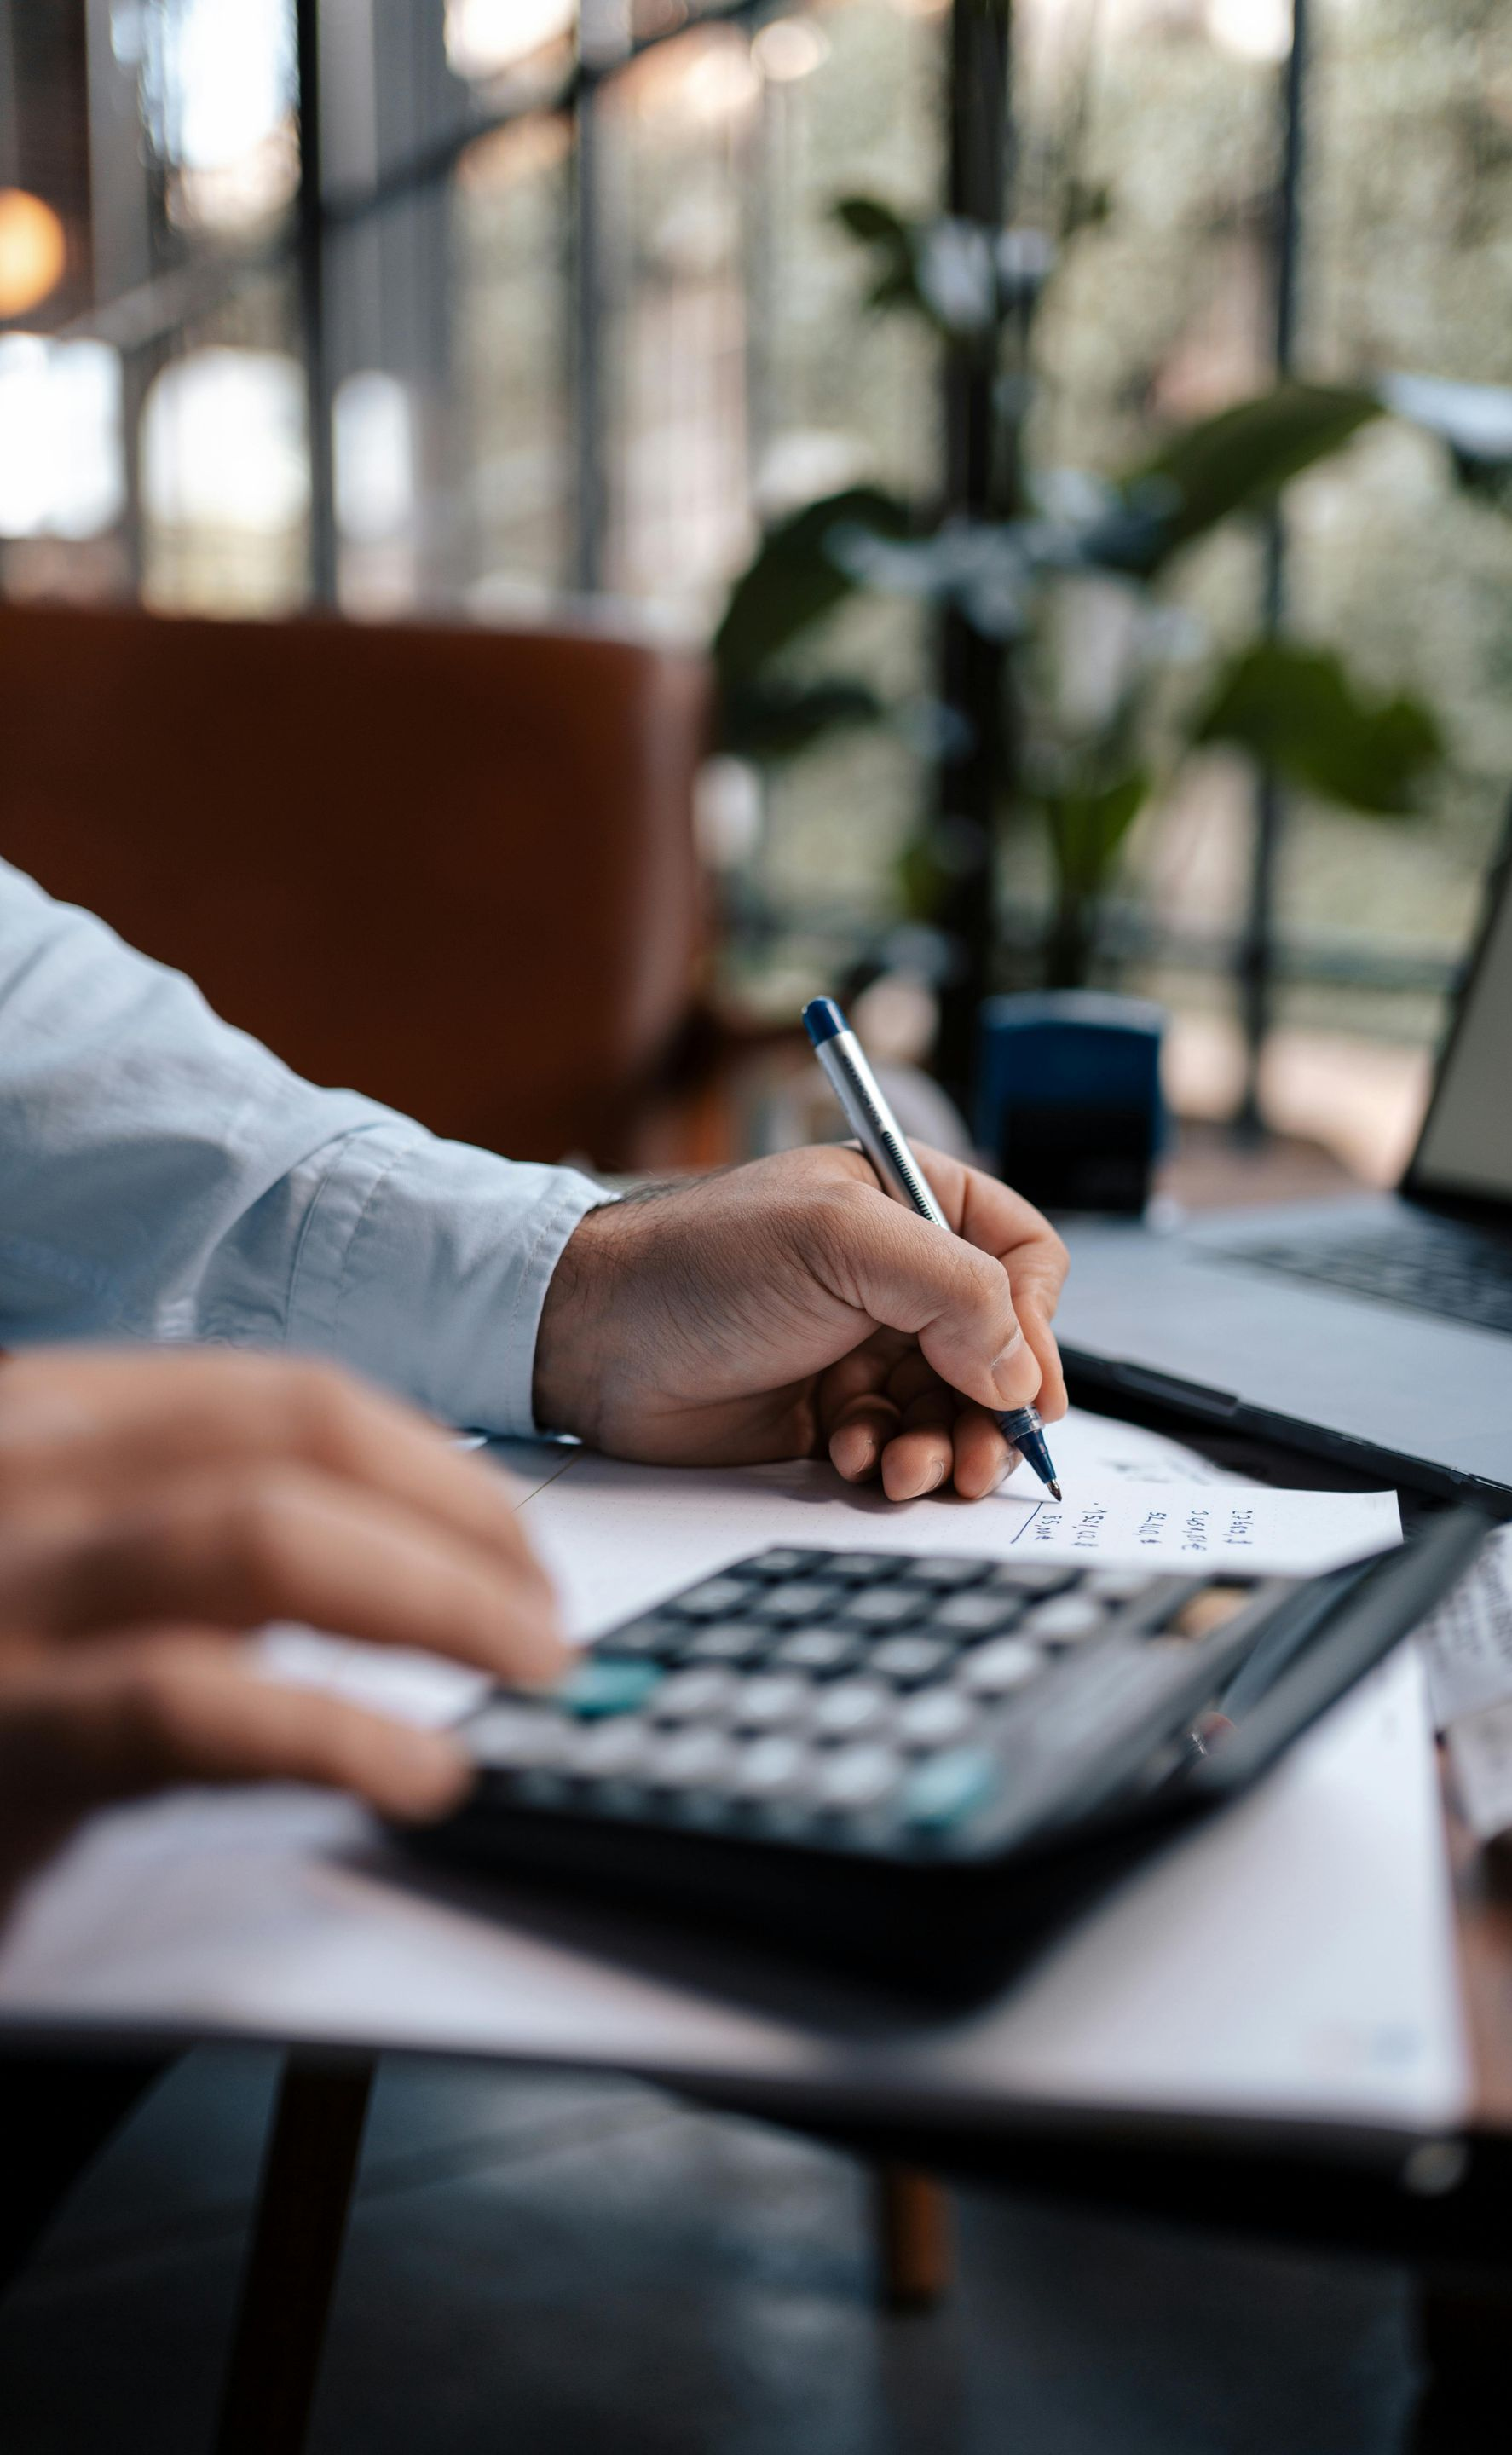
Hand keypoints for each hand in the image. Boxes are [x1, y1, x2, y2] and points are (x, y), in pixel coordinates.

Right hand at [0, 1349, 566, 1894]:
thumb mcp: (53, 1572)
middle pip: (298, 1444)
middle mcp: (16, 1468)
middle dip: (460, 1525)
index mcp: (42, 1417)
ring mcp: (1, 1589)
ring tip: (526, 1671)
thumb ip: (182, 1537)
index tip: (515, 1543)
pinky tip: (420, 1772)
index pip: (285, 1396)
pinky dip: (337, 1732)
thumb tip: (396, 1556)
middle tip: (545, 1621)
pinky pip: (194, 1706)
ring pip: (267, 1537)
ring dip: (436, 1601)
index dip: (433, 1466)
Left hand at [534, 1143, 1067, 1502]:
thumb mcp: (840, 1242)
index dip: (1037, 1325)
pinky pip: (895, 1446)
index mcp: (909, 1204)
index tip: (1027, 1389)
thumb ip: (952, 1291)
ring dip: (941, 1447)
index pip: (1021, 1258)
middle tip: (976, 1460)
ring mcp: (863, 1346)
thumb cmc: (699, 1261)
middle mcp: (895, 1276)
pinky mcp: (828, 1411)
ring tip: (903, 1469)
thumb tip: (1019, 1373)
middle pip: (998, 1351)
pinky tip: (846, 1457)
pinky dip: (885, 1461)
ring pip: (951, 1410)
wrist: (590, 1337)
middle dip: (991, 1412)